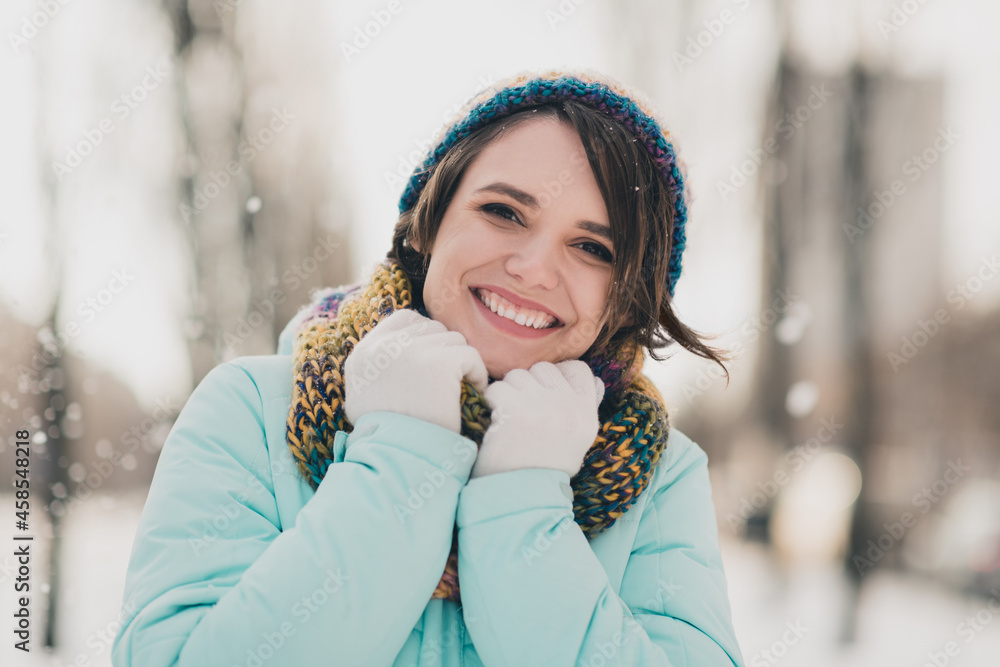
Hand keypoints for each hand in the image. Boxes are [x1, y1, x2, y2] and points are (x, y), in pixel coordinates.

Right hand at [344, 309, 488, 432]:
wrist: (399, 462)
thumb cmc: (389, 438)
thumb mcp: (366, 395)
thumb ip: (380, 364)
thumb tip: (406, 342)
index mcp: (363, 353)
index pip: (405, 319)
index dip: (425, 338)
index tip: (433, 364)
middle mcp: (384, 346)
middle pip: (433, 328)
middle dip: (445, 352)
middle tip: (448, 382)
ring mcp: (412, 352)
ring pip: (454, 340)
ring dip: (460, 364)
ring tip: (457, 392)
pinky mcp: (440, 363)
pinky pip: (471, 356)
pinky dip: (476, 375)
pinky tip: (471, 395)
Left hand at [471, 360, 604, 478]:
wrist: (520, 499)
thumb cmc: (545, 470)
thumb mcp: (577, 442)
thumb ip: (584, 408)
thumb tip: (597, 382)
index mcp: (587, 414)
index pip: (578, 369)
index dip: (557, 374)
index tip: (544, 392)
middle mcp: (569, 408)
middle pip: (543, 368)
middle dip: (528, 384)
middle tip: (522, 411)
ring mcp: (543, 407)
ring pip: (517, 375)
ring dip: (508, 392)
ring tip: (509, 419)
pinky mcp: (516, 411)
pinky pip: (497, 389)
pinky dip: (491, 403)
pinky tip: (496, 423)